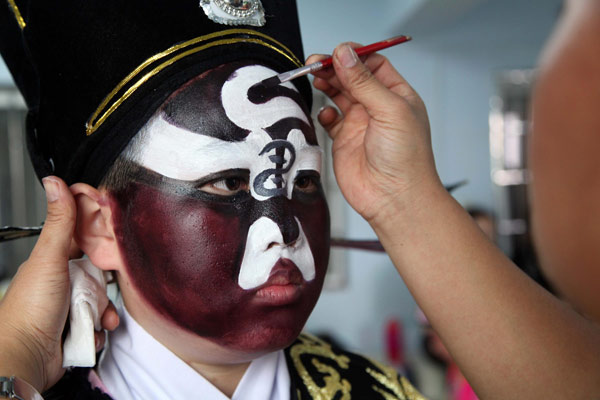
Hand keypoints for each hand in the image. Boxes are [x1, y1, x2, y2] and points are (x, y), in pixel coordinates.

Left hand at [0, 176, 118, 391]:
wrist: (26, 358)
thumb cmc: (29, 309)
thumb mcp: (49, 258)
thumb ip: (59, 222)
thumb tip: (55, 182)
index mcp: (53, 261)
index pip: (83, 242)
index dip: (99, 242)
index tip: (112, 243)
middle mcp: (61, 283)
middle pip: (99, 275)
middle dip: (104, 287)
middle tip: (98, 292)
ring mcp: (68, 307)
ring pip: (102, 300)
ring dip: (102, 312)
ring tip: (93, 318)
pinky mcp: (76, 328)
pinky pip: (99, 323)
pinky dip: (98, 329)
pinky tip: (89, 332)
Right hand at [307, 43, 441, 223]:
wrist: (394, 198)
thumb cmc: (405, 158)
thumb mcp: (389, 110)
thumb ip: (363, 81)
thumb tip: (345, 54)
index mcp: (397, 95)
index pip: (373, 64)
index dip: (354, 56)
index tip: (336, 53)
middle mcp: (378, 108)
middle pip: (352, 77)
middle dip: (334, 68)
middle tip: (316, 64)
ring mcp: (360, 124)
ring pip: (339, 95)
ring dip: (327, 85)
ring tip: (316, 80)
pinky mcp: (344, 142)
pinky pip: (330, 120)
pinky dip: (324, 114)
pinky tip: (326, 114)